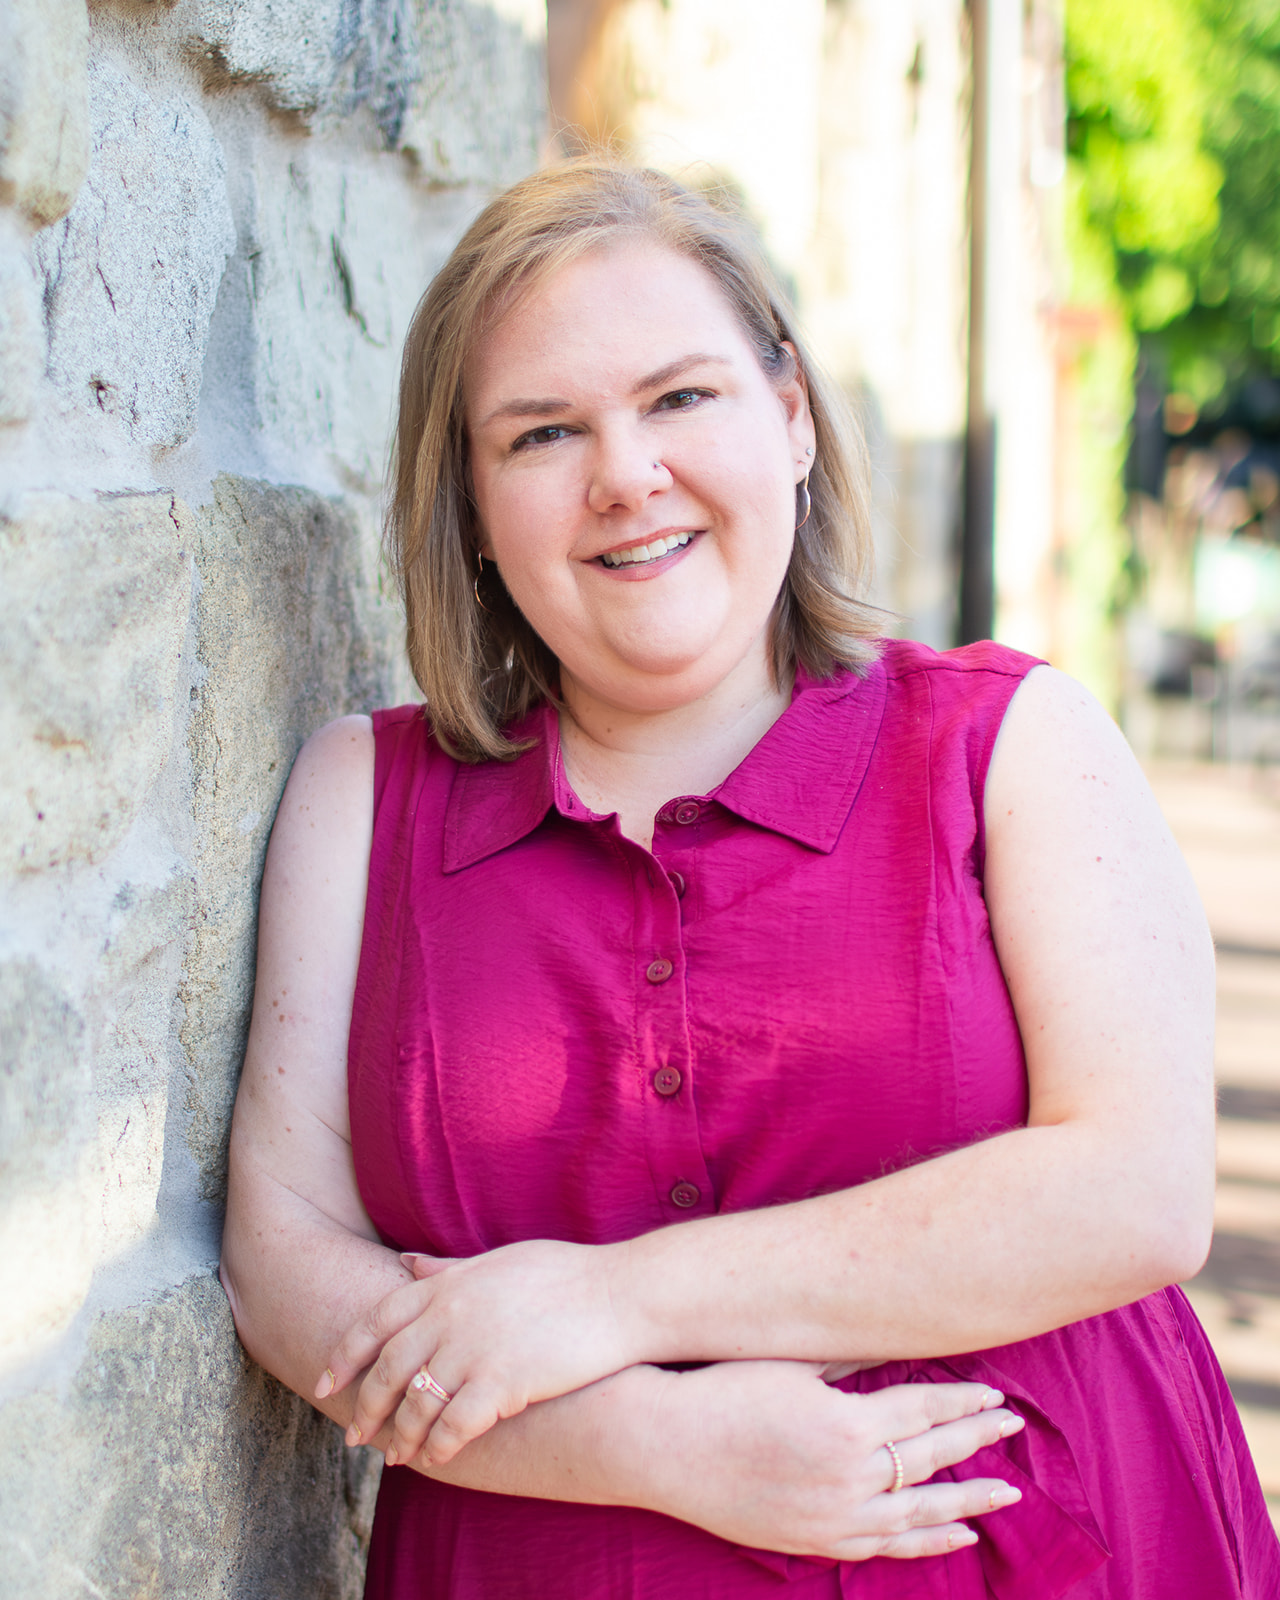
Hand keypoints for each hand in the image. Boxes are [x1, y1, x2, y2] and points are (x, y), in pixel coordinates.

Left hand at [320, 1239, 635, 1464]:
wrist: (618, 1295)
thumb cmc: (565, 1275)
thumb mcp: (498, 1261)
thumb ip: (447, 1268)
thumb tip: (405, 1263)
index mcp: (447, 1285)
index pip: (375, 1321)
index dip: (345, 1355)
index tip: (326, 1380)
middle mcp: (450, 1316)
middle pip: (387, 1369)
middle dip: (365, 1407)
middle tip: (354, 1435)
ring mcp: (474, 1349)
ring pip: (415, 1405)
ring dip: (400, 1436)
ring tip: (396, 1457)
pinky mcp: (502, 1383)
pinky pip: (453, 1427)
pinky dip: (438, 1447)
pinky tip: (437, 1459)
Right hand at [638, 1361, 1023, 1559]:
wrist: (662, 1444)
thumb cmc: (722, 1389)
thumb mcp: (791, 1361)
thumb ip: (847, 1359)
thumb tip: (891, 1342)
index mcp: (847, 1424)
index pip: (923, 1411)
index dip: (961, 1402)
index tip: (994, 1394)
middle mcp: (851, 1477)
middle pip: (931, 1458)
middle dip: (975, 1440)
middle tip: (1013, 1426)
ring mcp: (835, 1516)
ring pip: (920, 1512)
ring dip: (967, 1500)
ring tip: (1007, 1493)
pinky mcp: (815, 1541)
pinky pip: (887, 1546)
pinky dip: (926, 1541)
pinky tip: (956, 1535)